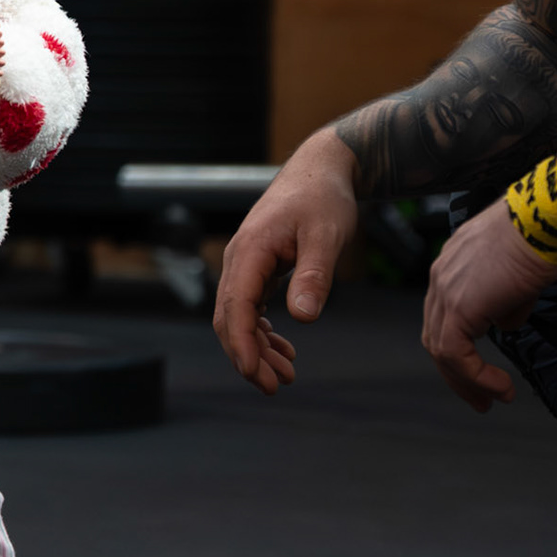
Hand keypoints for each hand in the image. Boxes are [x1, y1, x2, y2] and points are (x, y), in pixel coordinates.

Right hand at [212, 132, 360, 394]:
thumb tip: (303, 318)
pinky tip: (284, 348)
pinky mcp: (258, 268)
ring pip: (238, 316)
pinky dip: (262, 332)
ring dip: (256, 348)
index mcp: (250, 251)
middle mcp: (240, 259)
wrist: (321, 170)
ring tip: (284, 376)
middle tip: (274, 387)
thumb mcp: (326, 235)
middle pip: (230, 318)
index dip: (241, 344)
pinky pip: (250, 307)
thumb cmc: (323, 198)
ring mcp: (246, 264)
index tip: (255, 375)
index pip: (235, 307)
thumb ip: (314, 275)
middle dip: (247, 355)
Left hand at [420, 199, 556, 412]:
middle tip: (480, 398)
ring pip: (441, 350)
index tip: (481, 372)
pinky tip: (502, 388)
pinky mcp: (460, 306)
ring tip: (493, 399)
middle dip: (457, 373)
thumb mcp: (521, 273)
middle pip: (435, 335)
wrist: (548, 215)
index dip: (460, 348)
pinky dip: (476, 377)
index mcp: (451, 264)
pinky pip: (456, 354)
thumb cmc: (545, 234)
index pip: (443, 315)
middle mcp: (441, 275)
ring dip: (467, 381)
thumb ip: (507, 300)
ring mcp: (446, 290)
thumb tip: (506, 323)